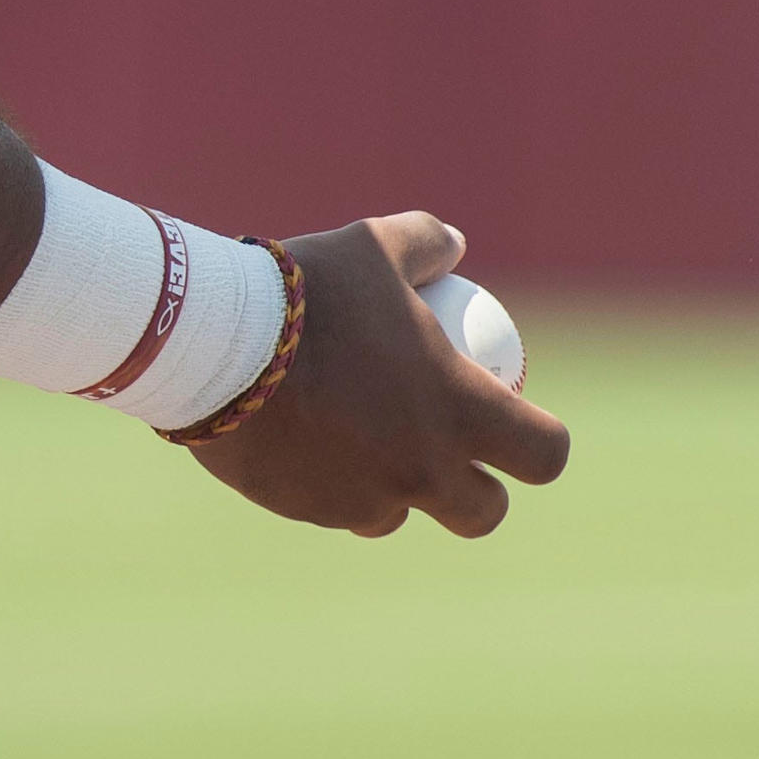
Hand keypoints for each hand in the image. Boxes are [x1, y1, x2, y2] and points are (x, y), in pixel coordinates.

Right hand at [184, 214, 568, 535]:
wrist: (213, 346)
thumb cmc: (307, 292)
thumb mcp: (373, 244)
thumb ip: (425, 243)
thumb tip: (456, 246)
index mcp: (457, 410)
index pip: (543, 454)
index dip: (545, 444)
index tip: (524, 422)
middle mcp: (420, 469)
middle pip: (483, 514)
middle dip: (481, 495)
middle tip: (458, 459)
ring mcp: (362, 498)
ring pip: (399, 515)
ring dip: (397, 492)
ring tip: (369, 448)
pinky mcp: (307, 509)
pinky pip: (333, 507)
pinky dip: (331, 483)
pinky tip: (307, 441)